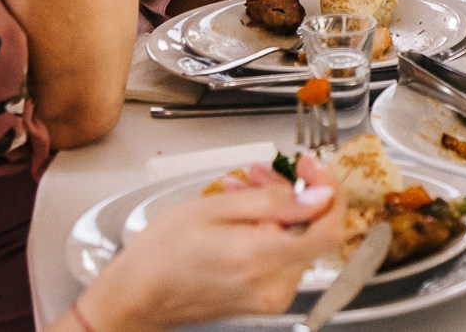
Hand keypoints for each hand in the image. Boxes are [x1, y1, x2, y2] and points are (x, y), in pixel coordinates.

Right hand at [78, 183, 346, 331]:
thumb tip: (318, 196)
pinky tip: (240, 214)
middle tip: (263, 172)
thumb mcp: (215, 208)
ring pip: (295, 239)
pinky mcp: (262, 298)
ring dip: (276, 207)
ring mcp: (270, 296)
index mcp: (265, 259)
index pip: (330, 226)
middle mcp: (275, 284)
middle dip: (292, 192)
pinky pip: (280, 255)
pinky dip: (268, 228)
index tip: (311, 167)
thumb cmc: (161, 256)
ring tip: (242, 189)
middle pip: (310, 229)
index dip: (328, 190)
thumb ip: (273, 200)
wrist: (135, 297)